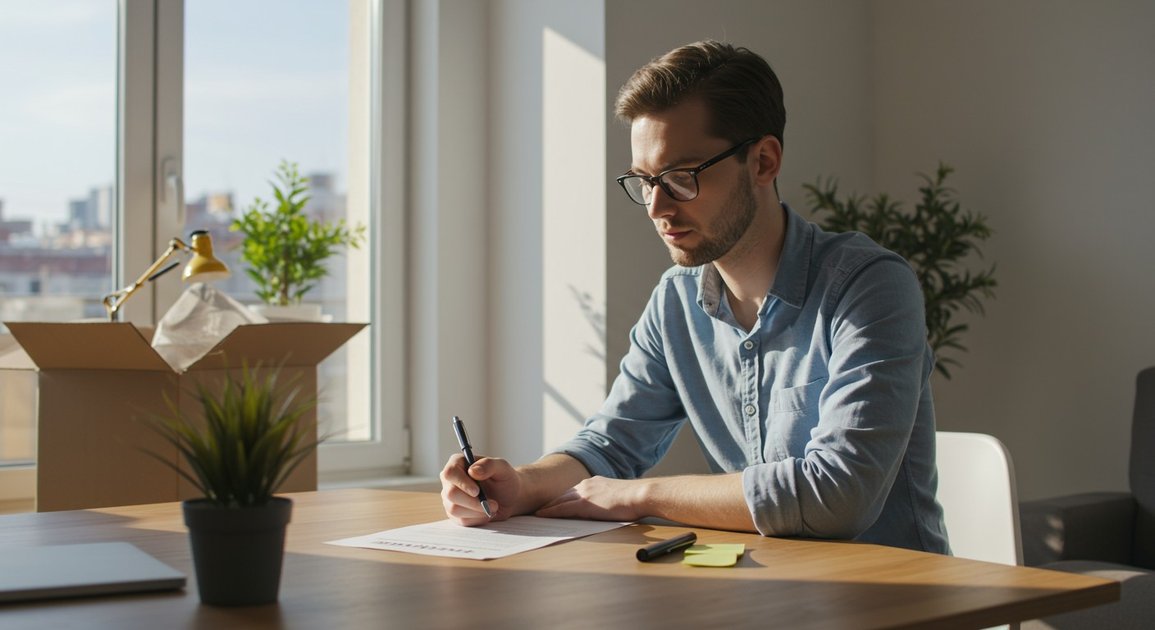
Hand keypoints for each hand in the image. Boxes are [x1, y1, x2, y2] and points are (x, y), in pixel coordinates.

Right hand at [440, 453, 523, 525]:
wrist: (510, 497)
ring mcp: (450, 498)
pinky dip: (478, 519)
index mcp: (458, 463)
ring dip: (477, 511)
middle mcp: (450, 480)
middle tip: (493, 503)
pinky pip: (461, 520)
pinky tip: (487, 513)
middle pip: (451, 493)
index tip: (477, 491)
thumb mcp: (502, 467)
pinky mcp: (454, 513)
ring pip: (454, 509)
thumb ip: (488, 465)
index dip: (462, 483)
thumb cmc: (505, 479)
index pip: (450, 473)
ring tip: (493, 507)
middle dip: (473, 502)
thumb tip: (472, 471)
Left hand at [534, 476, 648, 521]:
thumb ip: (606, 499)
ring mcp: (584, 493)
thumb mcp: (616, 496)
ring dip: (547, 507)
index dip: (561, 499)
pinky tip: (542, 515)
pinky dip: (551, 512)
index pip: (573, 492)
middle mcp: (586, 485)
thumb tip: (603, 507)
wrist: (640, 495)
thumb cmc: (634, 500)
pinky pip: (563, 508)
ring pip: (560, 500)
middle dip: (551, 502)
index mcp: (594, 482)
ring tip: (536, 514)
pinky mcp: (585, 503)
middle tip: (538, 509)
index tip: (552, 504)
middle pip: (563, 494)